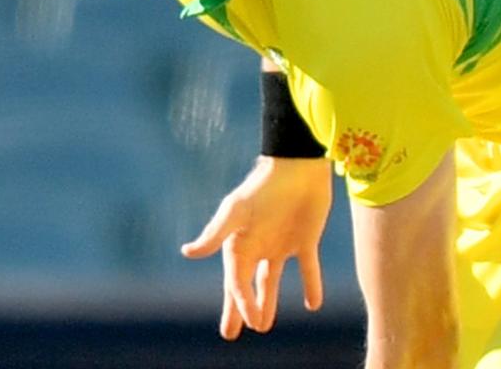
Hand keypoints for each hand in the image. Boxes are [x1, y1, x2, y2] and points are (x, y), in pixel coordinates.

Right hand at [181, 156, 332, 339]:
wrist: (298, 165)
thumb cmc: (263, 187)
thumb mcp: (236, 211)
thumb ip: (215, 234)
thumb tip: (187, 253)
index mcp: (239, 243)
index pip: (237, 281)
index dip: (240, 303)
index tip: (247, 322)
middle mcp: (258, 246)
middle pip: (246, 286)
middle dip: (240, 309)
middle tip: (231, 334)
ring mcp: (281, 244)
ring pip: (271, 281)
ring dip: (268, 302)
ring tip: (264, 326)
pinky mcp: (306, 240)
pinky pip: (308, 269)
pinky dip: (311, 285)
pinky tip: (313, 304)